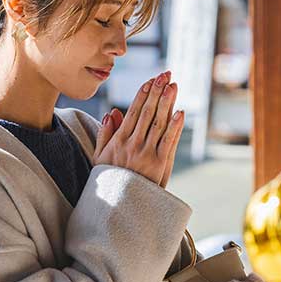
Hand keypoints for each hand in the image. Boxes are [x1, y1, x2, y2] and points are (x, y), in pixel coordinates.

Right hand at [93, 71, 184, 186]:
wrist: (118, 207)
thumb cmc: (109, 182)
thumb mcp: (100, 157)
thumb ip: (105, 134)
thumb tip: (112, 112)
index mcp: (119, 141)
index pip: (133, 112)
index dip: (142, 94)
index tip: (150, 81)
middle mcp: (133, 144)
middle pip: (148, 112)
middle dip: (157, 91)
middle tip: (165, 74)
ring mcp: (146, 153)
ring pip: (159, 122)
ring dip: (167, 102)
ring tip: (173, 85)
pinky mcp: (159, 164)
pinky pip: (168, 141)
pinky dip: (175, 126)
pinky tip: (180, 112)